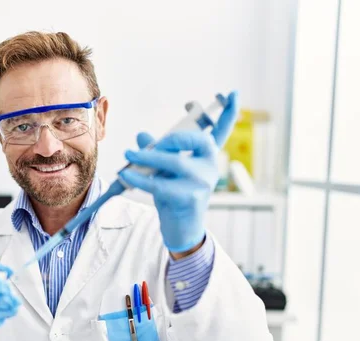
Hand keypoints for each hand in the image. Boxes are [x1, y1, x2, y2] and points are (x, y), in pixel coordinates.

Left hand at [119, 92, 238, 252]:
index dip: (229, 112)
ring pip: (174, 162)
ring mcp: (202, 182)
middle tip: (141, 146)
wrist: (181, 228)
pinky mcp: (189, 198)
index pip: (221, 131)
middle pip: (193, 141)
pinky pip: (160, 183)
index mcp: (207, 156)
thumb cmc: (174, 194)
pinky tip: (126, 174)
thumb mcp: (165, 169)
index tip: (233, 92)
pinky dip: (139, 178)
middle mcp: (210, 166)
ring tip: (129, 155)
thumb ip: (157, 151)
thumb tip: (142, 136)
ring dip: (147, 157)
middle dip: (166, 140)